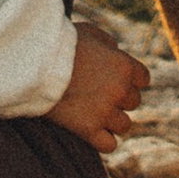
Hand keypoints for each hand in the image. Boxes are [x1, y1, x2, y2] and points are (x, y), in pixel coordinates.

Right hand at [47, 21, 148, 154]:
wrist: (35, 64)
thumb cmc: (60, 44)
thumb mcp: (89, 33)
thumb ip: (108, 44)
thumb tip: (115, 52)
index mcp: (124, 66)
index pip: (143, 79)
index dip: (130, 79)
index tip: (115, 79)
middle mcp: (120, 90)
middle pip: (133, 102)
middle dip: (119, 98)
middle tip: (99, 94)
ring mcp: (105, 112)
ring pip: (124, 125)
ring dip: (112, 120)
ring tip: (94, 113)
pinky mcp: (88, 130)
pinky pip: (109, 145)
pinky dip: (103, 140)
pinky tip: (92, 131)